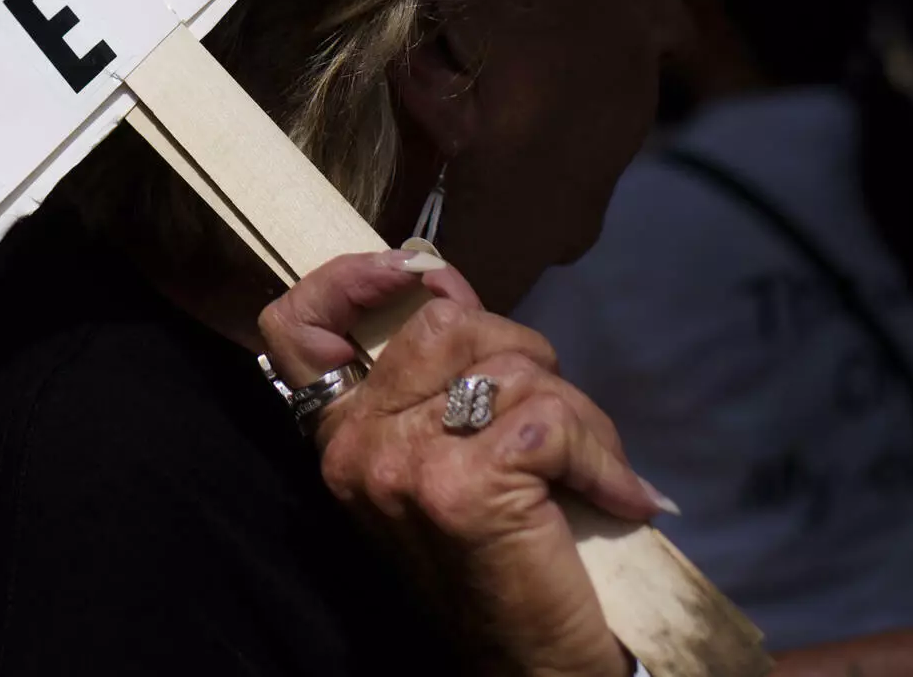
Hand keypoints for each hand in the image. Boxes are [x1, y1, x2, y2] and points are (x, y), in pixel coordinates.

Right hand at [258, 251, 663, 676]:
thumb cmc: (499, 561)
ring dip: (579, 414)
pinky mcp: (463, 487)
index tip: (417, 274)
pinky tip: (618, 495)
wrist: (533, 668)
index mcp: (341, 435)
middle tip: (561, 424)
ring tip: (594, 470)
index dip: (349, 278)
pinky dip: (601, 453)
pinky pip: (550, 419)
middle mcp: (355, 446)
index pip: (295, 325)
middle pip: (444, 325)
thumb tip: (443, 288)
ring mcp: (402, 464)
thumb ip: (434, 380)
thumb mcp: (443, 459)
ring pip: (510, 368)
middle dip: (526, 355)